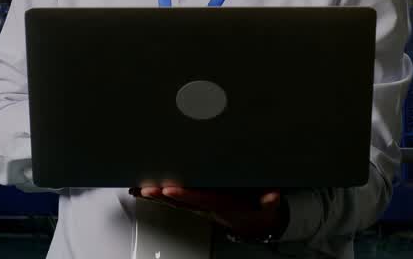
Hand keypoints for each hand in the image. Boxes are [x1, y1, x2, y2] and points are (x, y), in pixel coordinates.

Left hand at [130, 183, 286, 239]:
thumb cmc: (257, 209)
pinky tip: (144, 191)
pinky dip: (158, 196)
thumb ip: (270, 201)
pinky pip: (173, 201)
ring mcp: (199, 207)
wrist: (253, 224)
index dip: (186, 194)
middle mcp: (207, 207)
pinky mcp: (195, 204)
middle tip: (146, 189)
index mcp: (223, 204)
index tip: (171, 189)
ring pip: (174, 202)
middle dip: (164, 195)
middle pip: (182, 201)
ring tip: (139, 189)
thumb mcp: (268, 205)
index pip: (201, 199)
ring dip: (157, 196)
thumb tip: (272, 197)